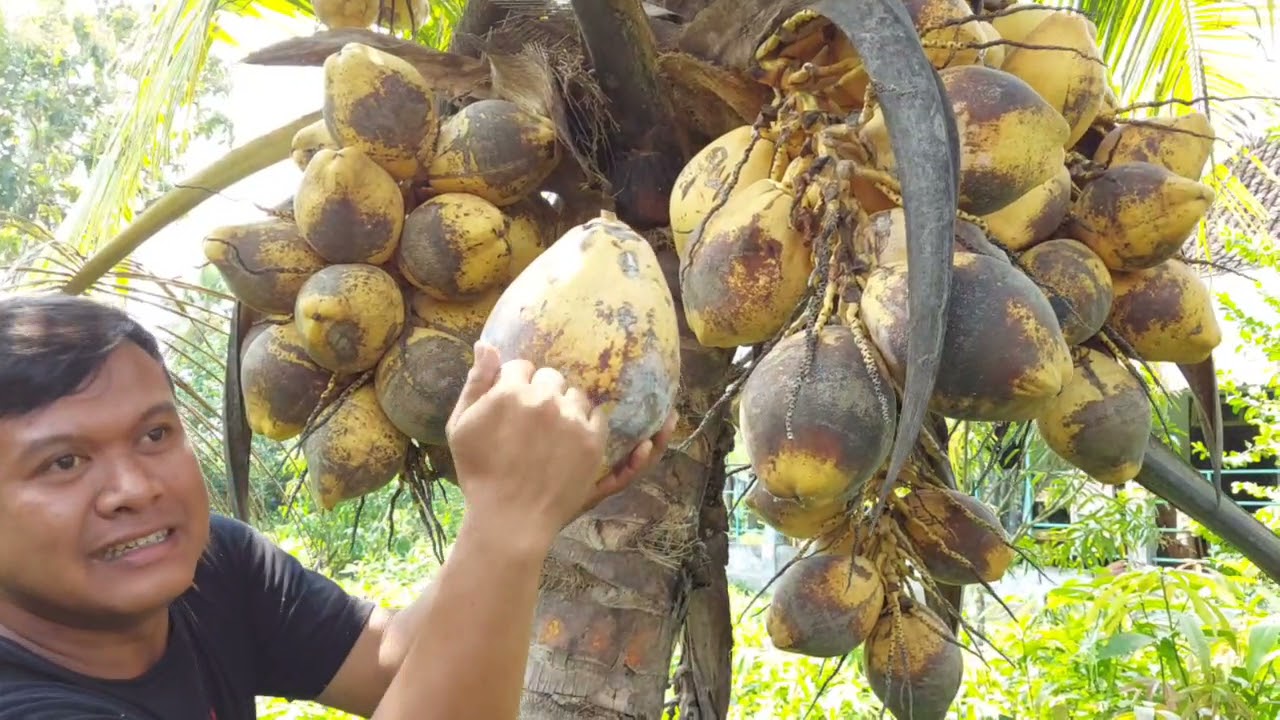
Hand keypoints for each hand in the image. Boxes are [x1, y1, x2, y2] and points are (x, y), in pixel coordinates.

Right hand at [444, 342, 675, 548]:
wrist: (509, 519)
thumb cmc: (479, 474)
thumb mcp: (460, 427)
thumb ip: (475, 383)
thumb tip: (486, 343)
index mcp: (510, 392)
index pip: (521, 367)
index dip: (515, 385)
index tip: (513, 407)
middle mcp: (544, 400)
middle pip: (550, 377)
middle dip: (541, 393)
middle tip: (532, 423)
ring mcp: (572, 420)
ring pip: (575, 394)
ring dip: (565, 406)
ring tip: (553, 433)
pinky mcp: (593, 442)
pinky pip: (597, 415)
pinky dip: (585, 422)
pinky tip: (571, 439)